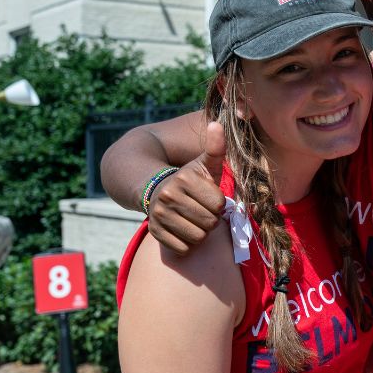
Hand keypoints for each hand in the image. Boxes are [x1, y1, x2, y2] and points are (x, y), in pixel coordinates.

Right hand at [147, 122, 227, 254]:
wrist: (154, 190)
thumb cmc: (189, 179)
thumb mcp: (203, 163)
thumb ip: (216, 147)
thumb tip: (219, 124)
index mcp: (184, 179)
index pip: (218, 204)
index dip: (217, 203)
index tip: (208, 197)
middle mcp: (169, 196)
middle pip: (209, 223)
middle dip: (210, 219)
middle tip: (201, 210)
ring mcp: (159, 215)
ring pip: (197, 237)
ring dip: (200, 232)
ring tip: (193, 219)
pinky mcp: (155, 233)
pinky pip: (183, 248)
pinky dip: (187, 243)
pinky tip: (183, 229)